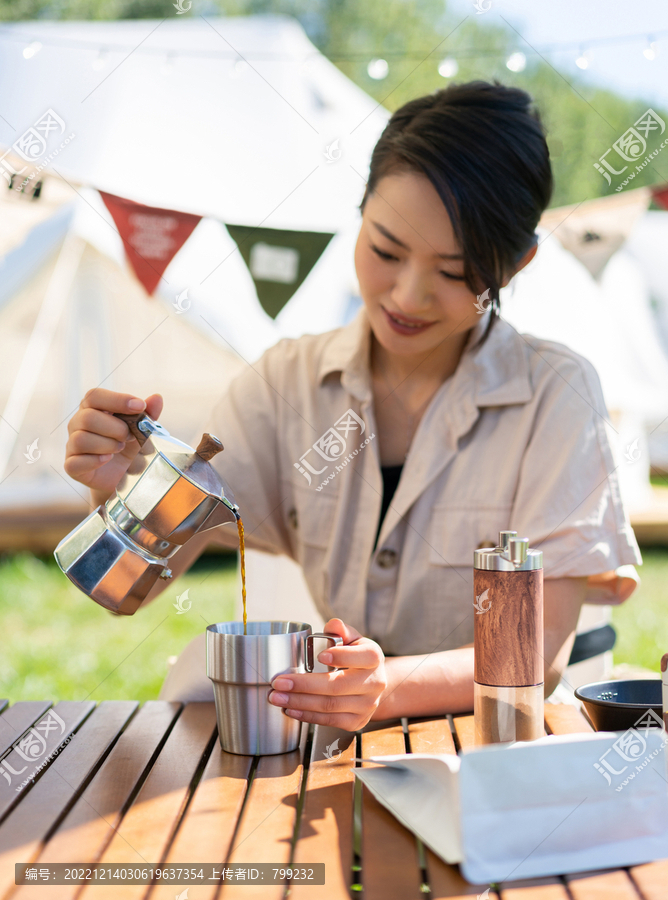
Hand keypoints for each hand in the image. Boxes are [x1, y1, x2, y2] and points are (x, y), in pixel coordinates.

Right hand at [65, 388, 163, 498]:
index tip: (139, 406)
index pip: (95, 396)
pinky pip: (75, 462)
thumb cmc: (130, 447)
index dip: (117, 400)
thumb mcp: (142, 430)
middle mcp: (78, 424)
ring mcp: (72, 446)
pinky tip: (108, 459)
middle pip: (87, 417)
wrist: (125, 476)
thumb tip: (157, 398)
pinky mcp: (72, 467)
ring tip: (120, 448)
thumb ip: (148, 414)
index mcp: (92, 409)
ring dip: (107, 444)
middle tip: (130, 436)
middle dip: (116, 428)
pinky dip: (95, 461)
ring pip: (81, 439)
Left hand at [268, 618, 386, 730]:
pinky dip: (307, 715)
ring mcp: (367, 705)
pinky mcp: (356, 722)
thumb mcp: (353, 640)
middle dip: (304, 685)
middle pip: (337, 686)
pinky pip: (329, 721)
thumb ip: (341, 631)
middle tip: (280, 682)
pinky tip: (291, 709)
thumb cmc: (358, 658)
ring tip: (278, 696)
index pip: (362, 657)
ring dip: (299, 702)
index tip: (319, 656)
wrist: (373, 684)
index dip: (341, 657)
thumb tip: (333, 624)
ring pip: (330, 706)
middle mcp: (374, 683)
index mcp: (373, 658)